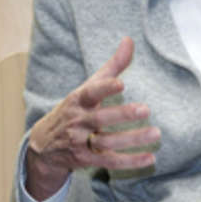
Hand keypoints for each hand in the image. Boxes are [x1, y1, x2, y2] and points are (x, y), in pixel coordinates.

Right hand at [25, 37, 159, 200]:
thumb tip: (129, 40)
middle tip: (145, 109)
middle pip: (100, 119)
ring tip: (155, 133)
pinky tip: (150, 157)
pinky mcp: (86, 160)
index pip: (90, 93)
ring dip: (132, 139)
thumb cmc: (75, 110)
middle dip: (122, 114)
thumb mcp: (88, 88)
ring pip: (107, 142)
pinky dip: (130, 161)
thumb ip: (112, 67)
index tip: (120, 83)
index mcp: (78, 100)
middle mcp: (77, 121)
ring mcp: (80, 142)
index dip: (104, 88)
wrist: (44, 145)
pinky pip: (110, 162)